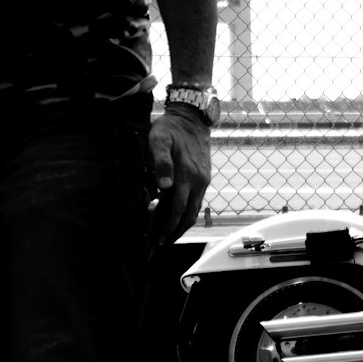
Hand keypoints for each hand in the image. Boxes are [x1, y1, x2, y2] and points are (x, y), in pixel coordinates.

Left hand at [147, 107, 211, 245]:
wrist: (193, 118)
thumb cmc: (171, 129)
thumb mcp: (160, 140)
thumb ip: (161, 162)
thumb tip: (163, 185)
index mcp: (186, 174)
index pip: (177, 209)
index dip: (168, 226)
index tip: (157, 239)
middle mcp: (198, 181)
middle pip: (189, 215)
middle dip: (176, 232)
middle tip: (161, 243)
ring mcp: (203, 180)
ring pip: (195, 210)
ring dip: (182, 224)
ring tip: (169, 234)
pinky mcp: (204, 177)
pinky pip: (197, 200)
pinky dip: (188, 212)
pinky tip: (178, 214)